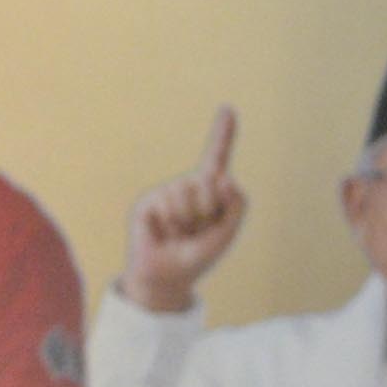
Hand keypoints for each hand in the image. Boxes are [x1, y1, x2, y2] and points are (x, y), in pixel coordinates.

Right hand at [121, 107, 248, 312]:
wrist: (166, 277)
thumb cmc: (197, 256)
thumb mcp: (227, 234)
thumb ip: (237, 206)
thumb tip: (224, 178)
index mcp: (210, 190)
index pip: (217, 157)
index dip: (223, 133)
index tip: (228, 109)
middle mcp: (188, 185)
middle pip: (211, 182)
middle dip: (210, 211)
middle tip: (197, 230)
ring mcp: (168, 191)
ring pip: (189, 192)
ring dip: (190, 220)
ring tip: (180, 233)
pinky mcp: (149, 201)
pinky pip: (169, 202)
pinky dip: (173, 223)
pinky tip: (165, 232)